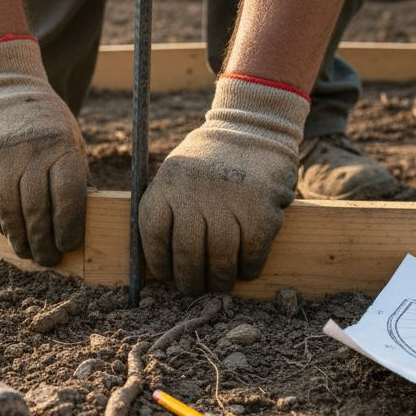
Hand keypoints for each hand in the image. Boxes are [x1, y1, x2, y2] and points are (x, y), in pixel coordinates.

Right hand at [0, 37, 87, 266]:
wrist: (3, 90)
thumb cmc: (47, 125)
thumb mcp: (71, 142)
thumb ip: (73, 179)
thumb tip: (75, 227)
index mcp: (60, 145)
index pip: (66, 197)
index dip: (68, 227)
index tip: (68, 245)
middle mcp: (27, 151)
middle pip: (35, 210)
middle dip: (42, 242)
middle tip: (47, 260)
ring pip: (7, 211)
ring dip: (18, 238)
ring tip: (27, 252)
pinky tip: (9, 230)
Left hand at [138, 75, 309, 294]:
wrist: (254, 126)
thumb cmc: (209, 161)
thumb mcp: (176, 173)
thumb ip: (168, 209)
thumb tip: (164, 264)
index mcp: (168, 185)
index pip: (153, 235)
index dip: (159, 263)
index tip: (167, 276)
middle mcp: (195, 194)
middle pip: (187, 254)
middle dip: (190, 281)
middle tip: (195, 289)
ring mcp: (230, 203)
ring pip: (220, 260)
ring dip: (220, 280)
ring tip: (220, 284)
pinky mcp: (262, 211)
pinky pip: (252, 254)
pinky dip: (248, 268)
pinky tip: (245, 269)